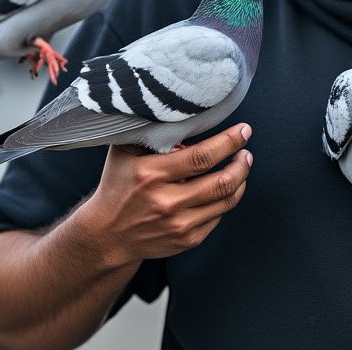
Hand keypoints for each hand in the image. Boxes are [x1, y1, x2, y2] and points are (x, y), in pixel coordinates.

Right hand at [69, 123, 253, 266]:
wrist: (106, 235)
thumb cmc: (118, 184)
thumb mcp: (125, 152)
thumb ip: (150, 132)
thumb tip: (181, 110)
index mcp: (150, 174)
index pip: (201, 156)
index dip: (228, 142)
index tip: (243, 130)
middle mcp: (165, 202)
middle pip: (221, 181)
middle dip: (241, 163)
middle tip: (246, 150)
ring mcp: (178, 224)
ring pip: (226, 200)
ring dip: (240, 180)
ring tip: (242, 165)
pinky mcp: (187, 240)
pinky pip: (219, 217)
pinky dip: (227, 199)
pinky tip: (226, 188)